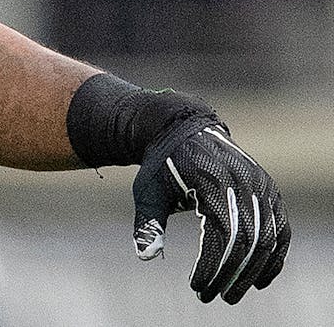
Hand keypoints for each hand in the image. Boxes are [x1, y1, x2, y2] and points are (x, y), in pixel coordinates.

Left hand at [132, 115, 289, 303]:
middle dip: (232, 275)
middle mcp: (243, 183)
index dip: (212, 266)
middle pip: (248, 241)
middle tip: (215, 297)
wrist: (182, 129)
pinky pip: (280, 228)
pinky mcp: (268, 190)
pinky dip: (274, 256)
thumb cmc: (162, 163)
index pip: (221, 236)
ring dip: (254, 271)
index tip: (197, 287)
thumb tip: (145, 257)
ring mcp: (260, 185)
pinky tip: (260, 279)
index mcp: (212, 182)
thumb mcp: (148, 189)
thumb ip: (149, 223)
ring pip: (268, 238)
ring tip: (233, 292)